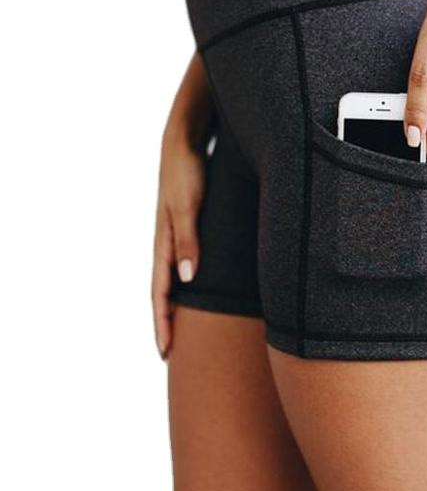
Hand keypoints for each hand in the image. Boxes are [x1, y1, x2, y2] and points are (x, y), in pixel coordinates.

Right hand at [151, 124, 206, 358]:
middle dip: (167, 322)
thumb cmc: (187, 170)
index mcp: (164, 242)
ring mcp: (178, 233)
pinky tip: (201, 287)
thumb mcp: (189, 206)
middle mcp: (169, 241)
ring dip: (178, 304)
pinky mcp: (191, 223)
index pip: (160, 293)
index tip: (165, 352)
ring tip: (186, 328)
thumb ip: (189, 241)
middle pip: (165, 291)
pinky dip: (190, 281)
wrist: (185, 138)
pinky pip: (187, 260)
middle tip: (171, 352)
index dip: (163, 323)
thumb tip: (187, 280)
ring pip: (176, 278)